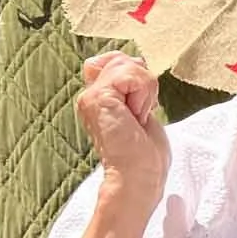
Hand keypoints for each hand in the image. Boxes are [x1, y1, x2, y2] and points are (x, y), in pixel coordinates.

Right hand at [76, 51, 169, 197]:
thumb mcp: (143, 110)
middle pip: (125, 59)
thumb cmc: (145, 154)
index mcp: (100, 97)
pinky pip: (131, 75)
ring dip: (145, 93)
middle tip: (140, 115)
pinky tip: (136, 118)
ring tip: (137, 119)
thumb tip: (137, 60)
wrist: (138, 178)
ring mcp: (91, 96)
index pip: (118, 60)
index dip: (138, 78)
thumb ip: (135, 85)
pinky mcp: (99, 98)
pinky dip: (143, 96)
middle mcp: (90, 94)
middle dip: (144, 85)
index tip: (141, 109)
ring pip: (129, 65)